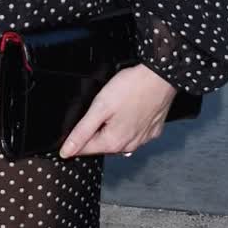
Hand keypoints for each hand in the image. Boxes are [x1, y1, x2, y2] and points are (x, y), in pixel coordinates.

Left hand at [58, 63, 178, 158]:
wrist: (160, 76)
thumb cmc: (132, 88)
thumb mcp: (100, 107)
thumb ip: (81, 131)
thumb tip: (66, 150)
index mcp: (113, 142)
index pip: (84, 149)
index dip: (75, 137)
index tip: (80, 121)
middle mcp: (129, 146)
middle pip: (101, 144)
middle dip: (95, 130)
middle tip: (100, 108)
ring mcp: (142, 139)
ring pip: (118, 139)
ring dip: (111, 128)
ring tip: (115, 108)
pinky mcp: (152, 131)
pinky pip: (134, 133)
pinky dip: (128, 125)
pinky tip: (129, 111)